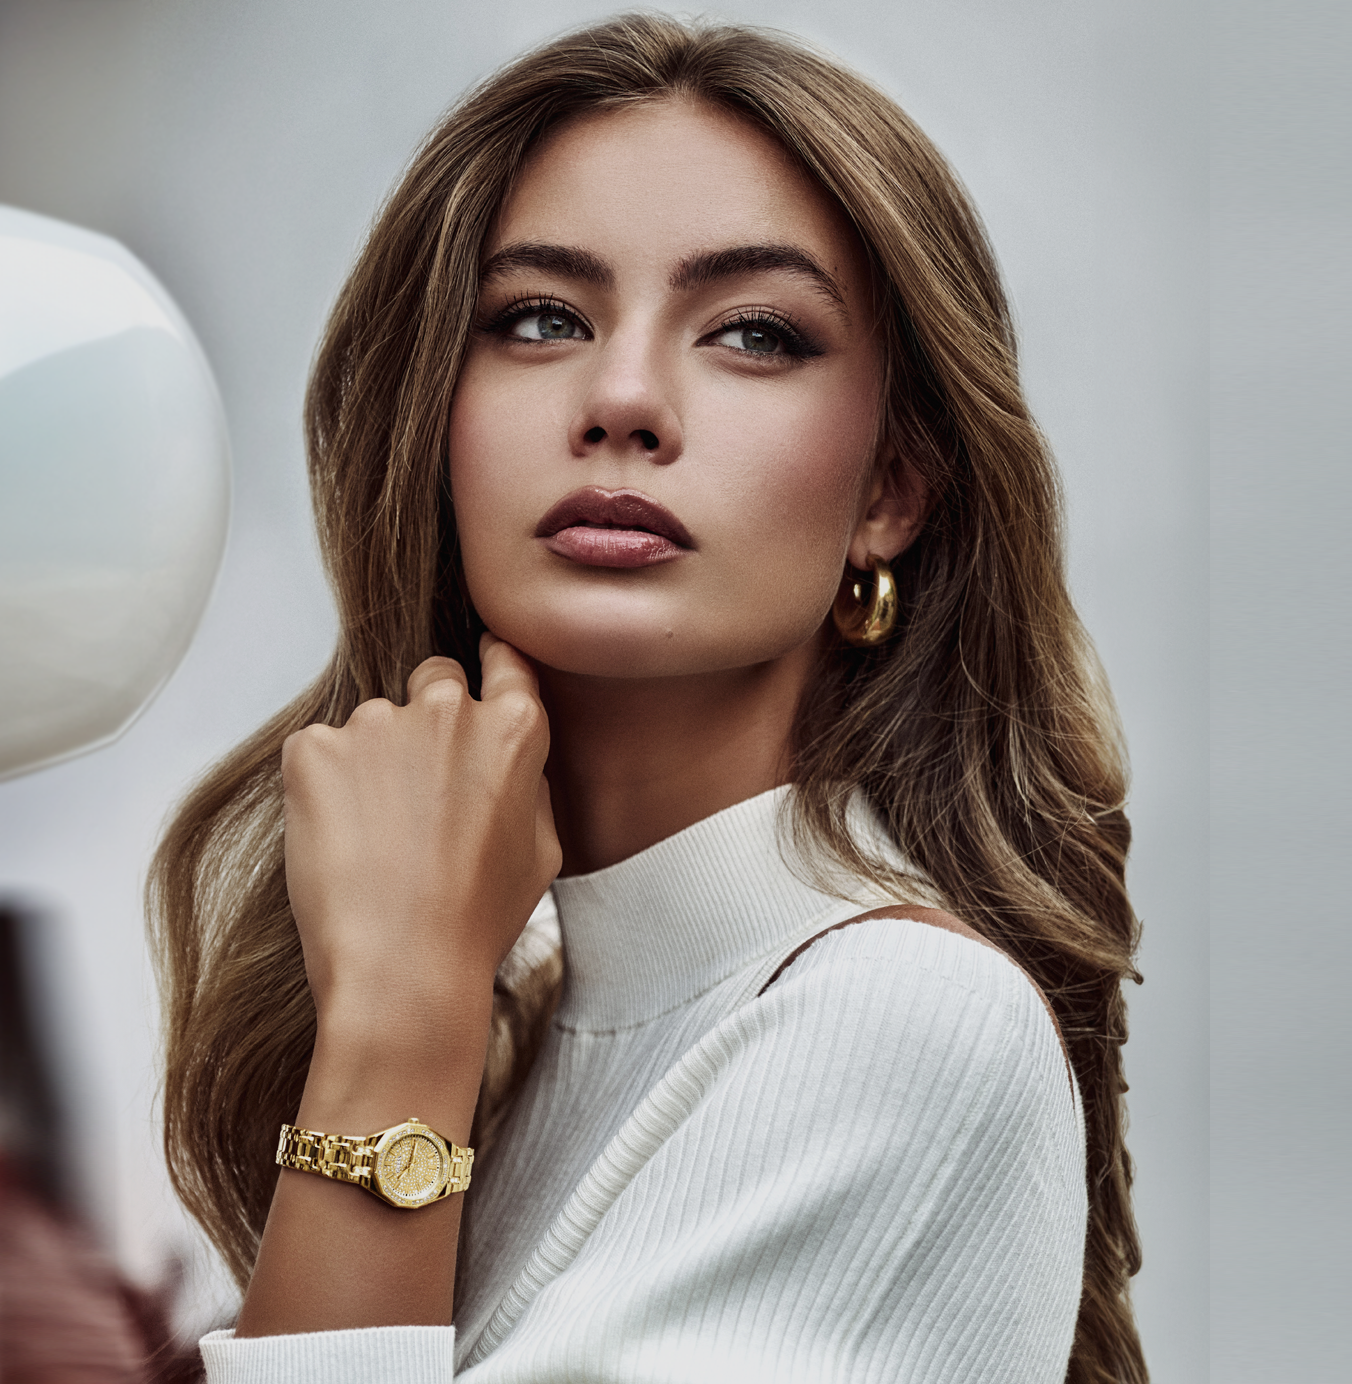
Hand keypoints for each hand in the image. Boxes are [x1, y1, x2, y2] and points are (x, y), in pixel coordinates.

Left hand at [280, 634, 560, 1039]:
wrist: (401, 971)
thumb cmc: (475, 921)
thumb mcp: (542, 850)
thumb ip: (530, 782)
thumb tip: (510, 754)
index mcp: (514, 730)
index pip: (505, 660)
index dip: (491, 669)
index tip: (479, 680)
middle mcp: (449, 711)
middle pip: (436, 678)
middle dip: (430, 716)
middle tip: (419, 788)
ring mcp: (377, 724)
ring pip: (375, 721)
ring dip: (375, 760)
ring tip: (377, 836)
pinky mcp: (315, 749)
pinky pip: (320, 750)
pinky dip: (325, 786)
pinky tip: (341, 840)